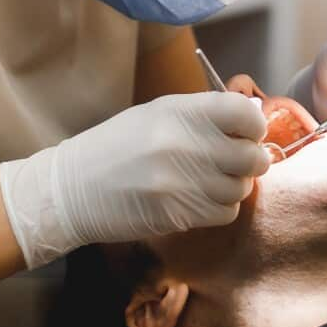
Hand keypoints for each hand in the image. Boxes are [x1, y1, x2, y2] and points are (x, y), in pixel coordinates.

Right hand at [0, 92, 269, 267]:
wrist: (73, 189)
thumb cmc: (117, 147)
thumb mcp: (157, 115)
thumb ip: (203, 115)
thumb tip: (252, 115)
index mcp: (180, 112)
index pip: (245, 114)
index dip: (254, 125)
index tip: (247, 132)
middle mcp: (185, 144)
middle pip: (252, 156)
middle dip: (250, 161)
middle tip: (236, 162)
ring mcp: (182, 182)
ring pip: (241, 188)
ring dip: (233, 187)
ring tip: (210, 182)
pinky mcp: (178, 214)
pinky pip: (225, 213)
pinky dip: (219, 208)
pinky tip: (199, 199)